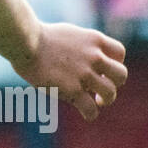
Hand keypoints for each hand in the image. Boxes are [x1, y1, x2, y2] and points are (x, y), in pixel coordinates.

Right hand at [11, 22, 126, 120]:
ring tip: (95, 101)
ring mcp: (85, 74)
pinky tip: (85, 113)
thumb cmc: (39, 37)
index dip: (114, 63)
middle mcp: (94, 56)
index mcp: (94, 40)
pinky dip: (91, 114)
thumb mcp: (69, 33)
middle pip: (121, 75)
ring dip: (105, 100)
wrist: (25, 42)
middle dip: (114, 83)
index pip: (119, 53)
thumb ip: (83, 45)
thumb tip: (84, 57)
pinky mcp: (73, 90)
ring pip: (110, 93)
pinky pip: (91, 109)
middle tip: (101, 88)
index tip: (103, 70)